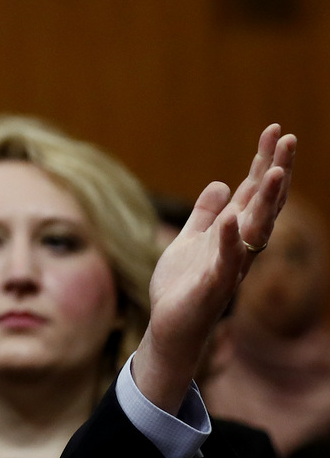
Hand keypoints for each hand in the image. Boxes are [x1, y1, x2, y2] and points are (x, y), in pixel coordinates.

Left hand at [133, 125, 295, 412]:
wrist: (171, 326)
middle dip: (275, 170)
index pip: (254, 191)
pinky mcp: (214, 285)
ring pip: (255, 229)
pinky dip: (228, 239)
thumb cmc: (182, 286)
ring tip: (274, 170)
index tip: (274, 131)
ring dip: (265, 200)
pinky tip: (232, 217)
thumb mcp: (190, 240)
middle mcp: (240, 245)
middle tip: (287, 138)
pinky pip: (225, 259)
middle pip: (263, 203)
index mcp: (234, 232)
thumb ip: (205, 214)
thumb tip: (222, 183)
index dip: (264, 162)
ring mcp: (230, 264)